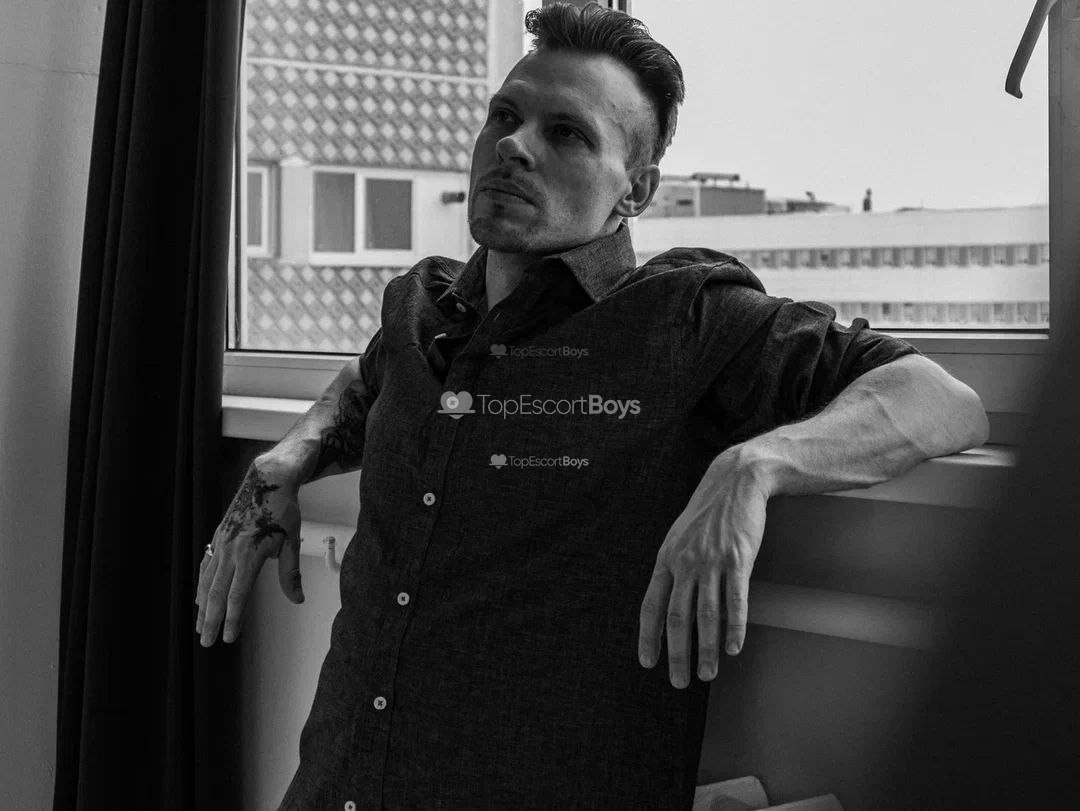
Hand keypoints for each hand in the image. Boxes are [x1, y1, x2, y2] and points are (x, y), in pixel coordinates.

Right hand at [195, 457, 304, 646]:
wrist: (267, 480)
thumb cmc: (283, 510)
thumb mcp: (291, 541)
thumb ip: (291, 573)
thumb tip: (298, 600)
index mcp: (249, 554)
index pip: (238, 595)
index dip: (233, 619)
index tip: (228, 638)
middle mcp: (230, 551)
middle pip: (216, 593)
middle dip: (211, 620)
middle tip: (207, 643)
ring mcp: (221, 543)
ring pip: (207, 582)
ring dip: (202, 607)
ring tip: (200, 627)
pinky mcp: (218, 537)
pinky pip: (206, 567)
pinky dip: (201, 585)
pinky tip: (199, 598)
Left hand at [637, 445, 770, 687]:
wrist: (736, 482)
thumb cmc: (708, 513)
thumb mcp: (680, 536)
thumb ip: (673, 566)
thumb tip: (668, 599)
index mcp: (666, 558)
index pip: (651, 606)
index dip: (648, 637)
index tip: (648, 662)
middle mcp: (685, 562)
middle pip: (677, 618)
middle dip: (677, 654)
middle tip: (680, 682)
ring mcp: (711, 561)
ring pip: (706, 615)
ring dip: (705, 649)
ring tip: (707, 674)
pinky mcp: (738, 559)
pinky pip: (735, 600)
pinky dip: (734, 627)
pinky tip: (733, 648)